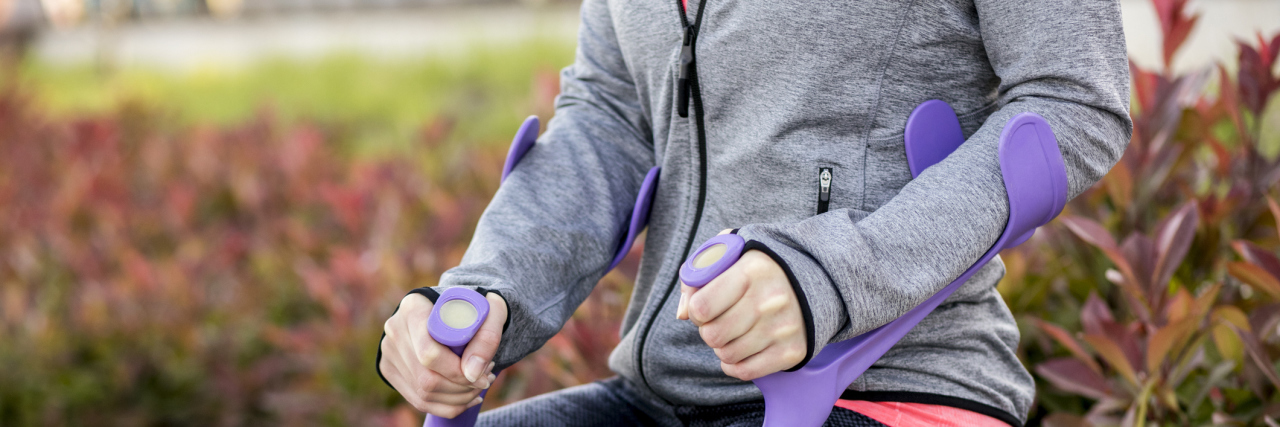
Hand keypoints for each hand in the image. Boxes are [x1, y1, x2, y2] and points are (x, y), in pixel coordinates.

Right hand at [380, 291, 507, 417]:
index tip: (485, 373)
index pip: (429, 354)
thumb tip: (473, 374)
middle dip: (462, 388)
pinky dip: (447, 405)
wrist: (450, 306)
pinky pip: (418, 400)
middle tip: (486, 380)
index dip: (458, 372)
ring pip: (423, 393)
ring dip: (458, 399)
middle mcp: (395, 330)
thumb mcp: (488, 310)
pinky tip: (467, 397)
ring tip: (479, 386)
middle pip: (426, 378)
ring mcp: (389, 352)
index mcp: (414, 308)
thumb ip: (486, 337)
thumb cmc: (472, 307)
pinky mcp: (390, 369)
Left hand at [676, 230, 805, 380]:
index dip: (694, 309)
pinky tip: (739, 349)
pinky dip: (734, 365)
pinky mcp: (793, 351)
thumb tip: (682, 313)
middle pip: (712, 335)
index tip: (703, 305)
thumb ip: (698, 274)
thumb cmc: (760, 268)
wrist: (814, 278)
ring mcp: (784, 328)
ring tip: (732, 332)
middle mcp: (770, 300)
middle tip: (718, 320)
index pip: (701, 307)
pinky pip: (746, 371)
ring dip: (722, 347)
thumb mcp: (729, 254)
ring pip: (727, 355)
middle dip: (707, 330)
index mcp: (752, 270)